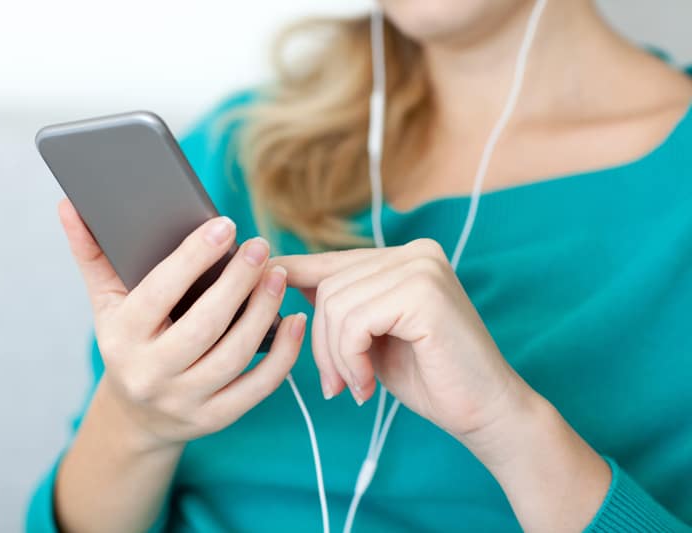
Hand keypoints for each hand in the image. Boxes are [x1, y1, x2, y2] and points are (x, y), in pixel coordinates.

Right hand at [59, 199, 306, 451]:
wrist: (138, 416)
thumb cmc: (128, 343)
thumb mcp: (106, 304)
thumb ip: (93, 255)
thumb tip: (69, 205)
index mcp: (122, 338)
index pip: (158, 292)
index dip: (193, 257)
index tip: (224, 225)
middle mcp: (150, 374)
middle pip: (204, 324)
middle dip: (238, 281)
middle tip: (260, 245)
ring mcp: (184, 401)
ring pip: (234, 353)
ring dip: (263, 310)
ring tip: (278, 274)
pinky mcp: (216, 418)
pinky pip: (258, 386)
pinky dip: (284, 353)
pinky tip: (296, 320)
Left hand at [276, 239, 611, 532]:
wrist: (484, 410)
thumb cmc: (428, 376)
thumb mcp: (371, 335)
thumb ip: (340, 304)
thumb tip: (281, 277)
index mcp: (403, 257)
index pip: (331, 262)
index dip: (289, 276)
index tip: (257, 291)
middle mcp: (415, 252)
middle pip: (328, 286)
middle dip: (321, 343)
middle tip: (336, 384)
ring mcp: (422, 267)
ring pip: (335, 304)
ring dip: (335, 357)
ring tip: (356, 386)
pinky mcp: (423, 292)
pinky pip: (355, 322)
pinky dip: (350, 359)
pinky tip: (367, 385)